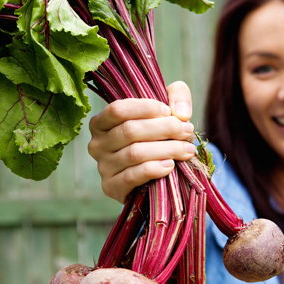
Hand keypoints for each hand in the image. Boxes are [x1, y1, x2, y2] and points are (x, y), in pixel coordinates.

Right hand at [88, 81, 195, 203]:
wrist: (154, 177)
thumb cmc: (157, 138)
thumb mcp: (167, 111)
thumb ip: (177, 97)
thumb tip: (180, 112)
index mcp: (102, 122)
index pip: (118, 110)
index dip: (146, 108)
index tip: (169, 112)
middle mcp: (97, 144)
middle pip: (130, 131)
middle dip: (164, 128)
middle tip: (186, 131)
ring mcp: (103, 167)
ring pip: (135, 153)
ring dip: (166, 149)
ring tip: (186, 150)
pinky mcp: (111, 187)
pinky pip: (133, 176)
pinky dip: (154, 169)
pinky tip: (170, 165)